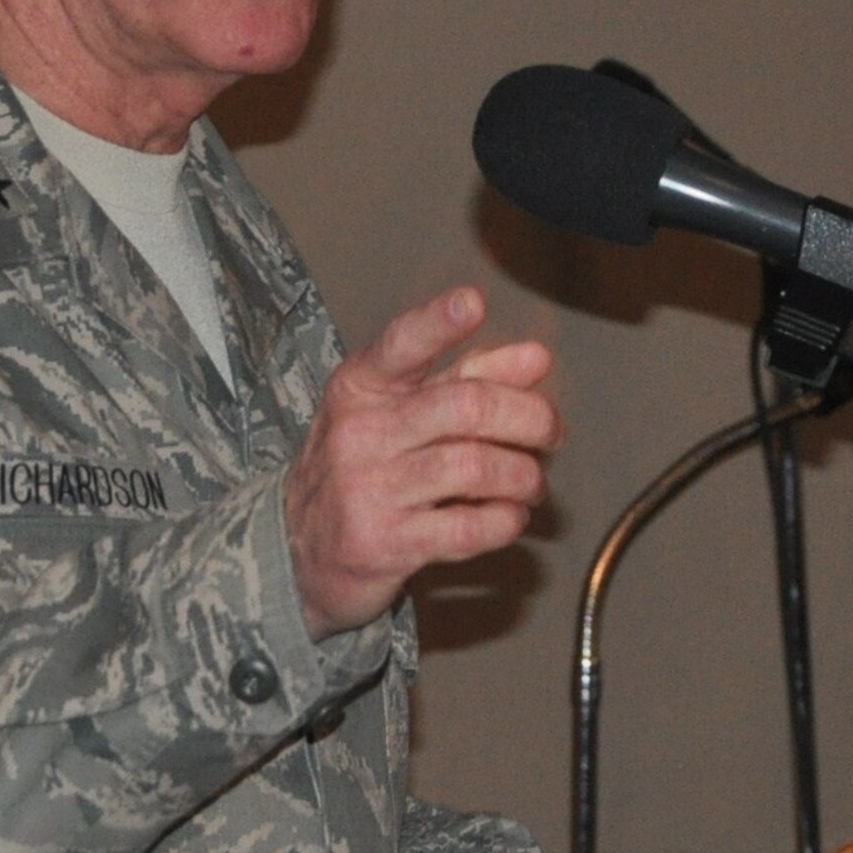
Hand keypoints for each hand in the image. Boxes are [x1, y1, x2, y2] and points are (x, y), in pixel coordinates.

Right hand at [284, 286, 560, 639]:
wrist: (300, 550)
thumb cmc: (362, 469)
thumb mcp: (396, 412)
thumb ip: (465, 378)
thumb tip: (534, 359)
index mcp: (360, 388)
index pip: (401, 345)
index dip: (438, 323)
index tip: (472, 303)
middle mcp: (359, 433)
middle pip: (466, 407)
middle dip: (529, 417)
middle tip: (551, 432)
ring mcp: (367, 490)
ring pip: (475, 467)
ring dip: (523, 476)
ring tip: (530, 482)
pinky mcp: (382, 544)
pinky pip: (467, 527)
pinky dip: (505, 520)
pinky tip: (508, 515)